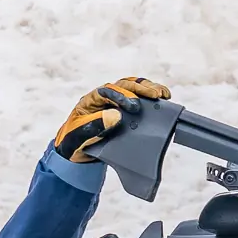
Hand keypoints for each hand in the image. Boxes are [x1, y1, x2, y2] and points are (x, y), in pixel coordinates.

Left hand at [53, 76, 168, 161]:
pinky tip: (163, 99)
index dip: (121, 96)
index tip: (133, 106)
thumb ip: (94, 126)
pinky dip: (151, 96)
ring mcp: (116, 102)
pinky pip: (139, 98)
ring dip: (148, 88)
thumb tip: (116, 115)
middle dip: (140, 89)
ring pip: (133, 87)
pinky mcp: (126, 110)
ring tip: (162, 94)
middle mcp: (104, 97)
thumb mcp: (78, 136)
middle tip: (154, 96)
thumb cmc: (74, 142)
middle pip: (123, 85)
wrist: (76, 152)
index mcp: (90, 101)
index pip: (106, 91)